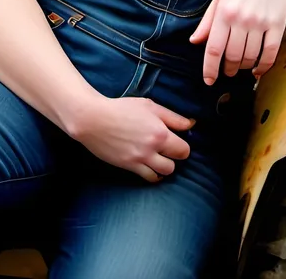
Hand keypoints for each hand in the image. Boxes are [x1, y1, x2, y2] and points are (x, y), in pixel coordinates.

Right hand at [76, 95, 193, 181]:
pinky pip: (148, 178)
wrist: (94, 119)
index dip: (182, 146)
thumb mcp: (150, 106)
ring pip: (163, 173)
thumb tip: (191, 124)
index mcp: (160, 132)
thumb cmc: (122, 108)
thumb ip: (172, 117)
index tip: (176, 141)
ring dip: (164, 167)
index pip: (184, 150)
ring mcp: (139, 160)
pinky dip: (153, 174)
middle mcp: (152, 149)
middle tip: (167, 150)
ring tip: (159, 158)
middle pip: (175, 164)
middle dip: (174, 158)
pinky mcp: (128, 166)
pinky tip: (150, 166)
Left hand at [189, 0, 285, 84]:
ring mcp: (261, 22)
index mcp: (224, 11)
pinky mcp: (278, 24)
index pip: (214, 48)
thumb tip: (195, 41)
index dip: (210, 68)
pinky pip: (270, 53)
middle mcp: (242, 18)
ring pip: (250, 57)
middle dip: (227, 69)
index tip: (209, 80)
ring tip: (240, 67)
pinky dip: (263, 66)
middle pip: (232, 56)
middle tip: (226, 72)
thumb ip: (208, 21)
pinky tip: (257, 69)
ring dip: (244, 67)